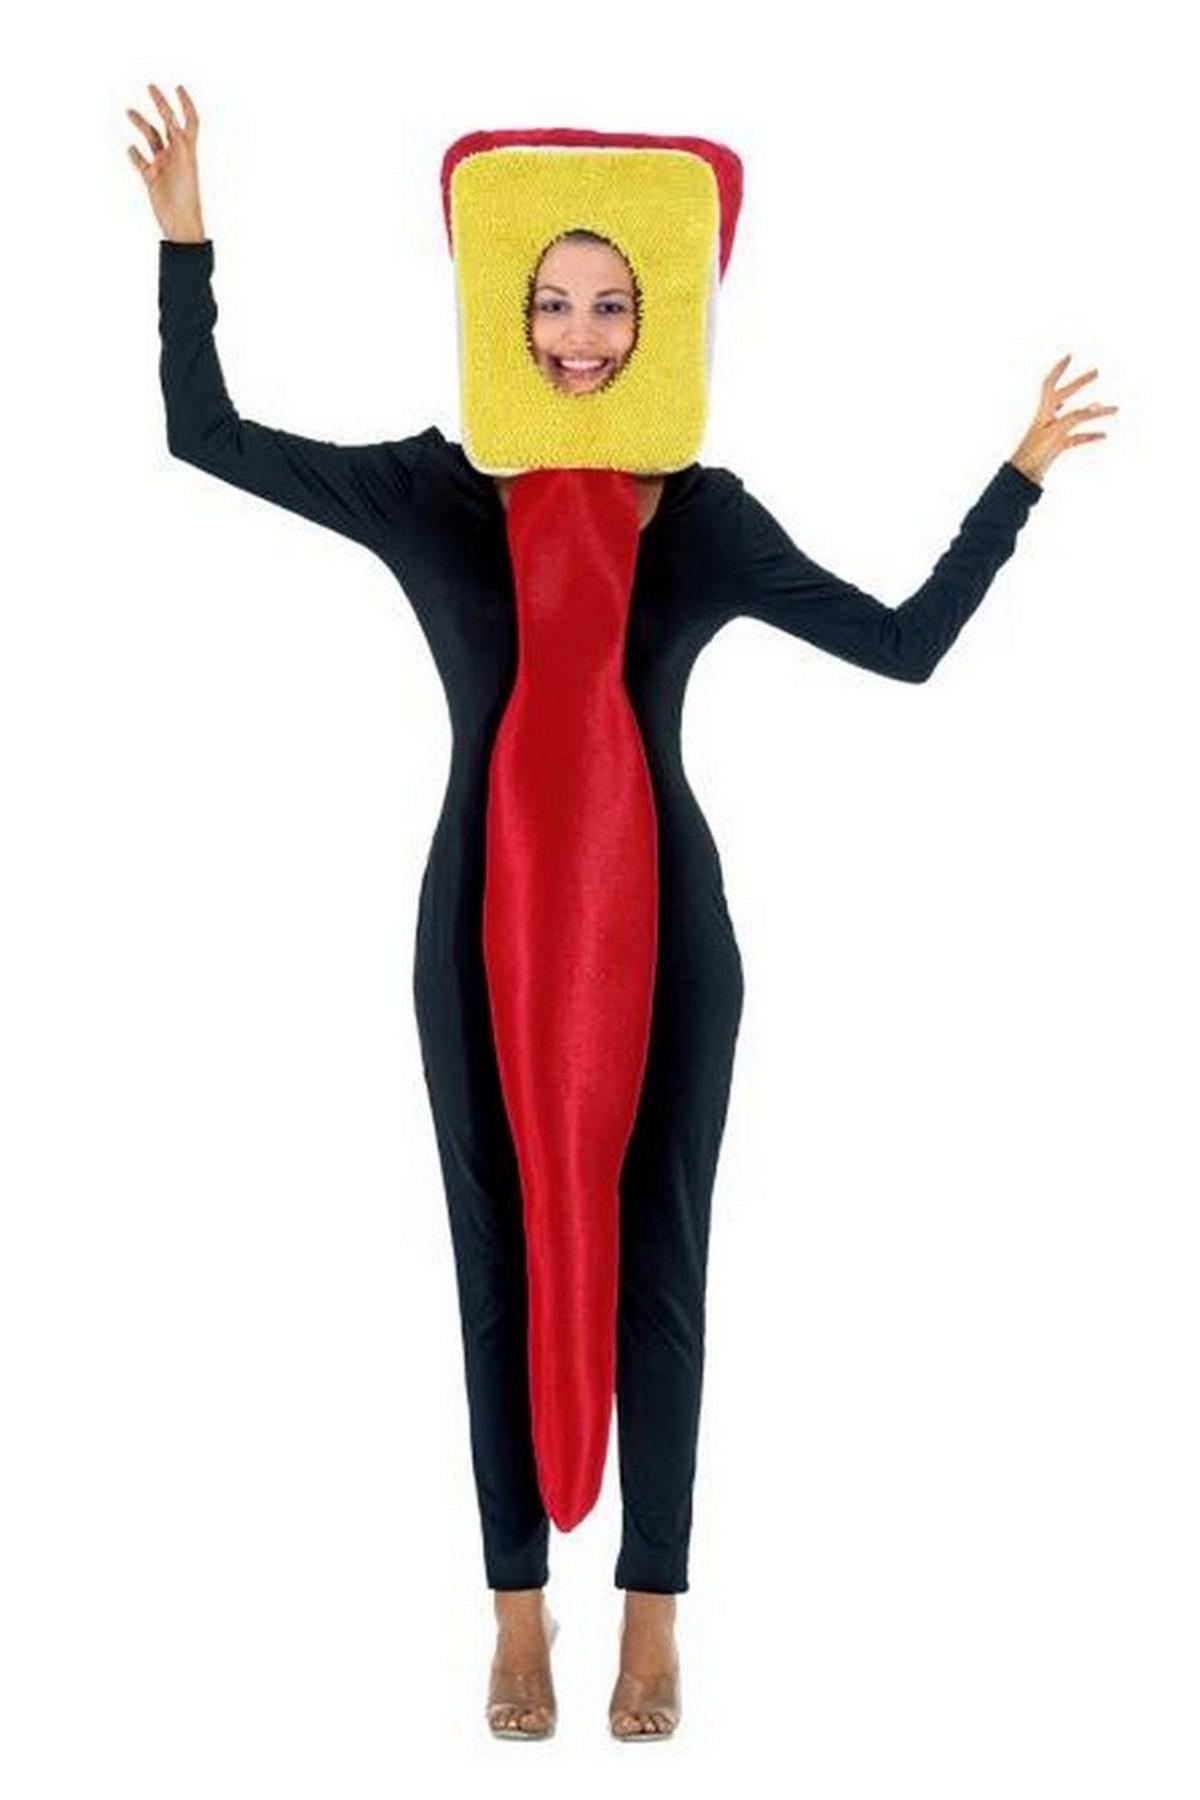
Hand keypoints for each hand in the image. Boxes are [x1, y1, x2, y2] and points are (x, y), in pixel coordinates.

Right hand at [125, 82, 205, 243]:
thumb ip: (179, 143)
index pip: (189, 121)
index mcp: (187, 150)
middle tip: (151, 87)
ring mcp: (163, 165)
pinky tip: (130, 148)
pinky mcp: (151, 178)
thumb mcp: (184, 165)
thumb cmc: (186, 198)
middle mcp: (175, 154)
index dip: (186, 104)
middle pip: (167, 123)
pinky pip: (141, 161)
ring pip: (151, 138)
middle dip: (160, 105)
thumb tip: (174, 122)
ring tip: (128, 111)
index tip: (178, 87)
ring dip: (141, 124)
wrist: (180, 224)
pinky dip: (134, 153)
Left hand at [1009, 354, 1118, 485]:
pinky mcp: (1057, 446)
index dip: (1060, 369)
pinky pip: (1077, 438)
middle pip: (1067, 395)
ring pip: (1077, 418)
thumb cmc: (1034, 453)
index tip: (1070, 356)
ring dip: (1095, 413)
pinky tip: (1104, 435)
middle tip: (1097, 372)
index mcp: (1044, 410)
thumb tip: (1096, 405)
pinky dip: (1090, 435)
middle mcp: (1048, 418)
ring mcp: (1053, 432)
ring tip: (1115, 409)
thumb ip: (1076, 417)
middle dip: (1081, 383)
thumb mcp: (1057, 432)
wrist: (1022, 477)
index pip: (1050, 383)